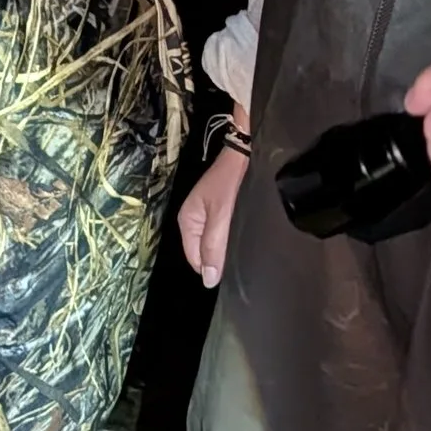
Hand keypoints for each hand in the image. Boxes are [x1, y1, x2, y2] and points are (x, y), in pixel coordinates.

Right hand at [177, 131, 248, 288]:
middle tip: (239, 253)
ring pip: (212, 243)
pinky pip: (219, 233)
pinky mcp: (217, 209)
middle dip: (218, 256)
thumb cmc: (230, 181)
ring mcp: (204, 214)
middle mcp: (192, 220)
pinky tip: (242, 235)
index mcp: (187, 221)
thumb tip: (208, 280)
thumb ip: (214, 247)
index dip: (211, 267)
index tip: (232, 267)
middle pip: (202, 252)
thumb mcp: (221, 216)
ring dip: (225, 247)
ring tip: (242, 245)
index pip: (195, 260)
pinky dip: (229, 237)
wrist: (243, 150)